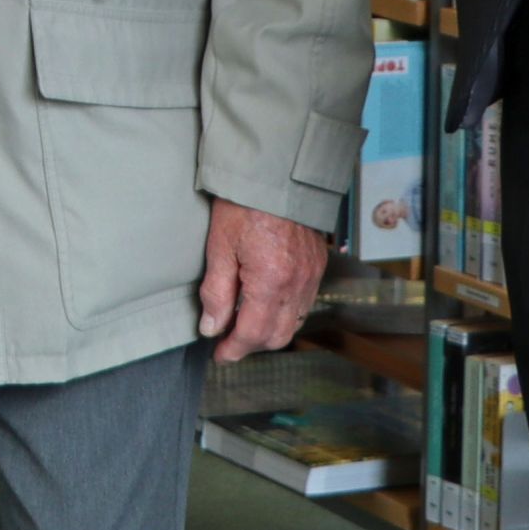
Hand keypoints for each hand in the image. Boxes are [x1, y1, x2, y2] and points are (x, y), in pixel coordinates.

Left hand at [197, 198, 329, 362]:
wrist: (276, 174)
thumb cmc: (243, 205)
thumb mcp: (219, 247)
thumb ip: (216, 293)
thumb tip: (211, 328)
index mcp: (271, 281)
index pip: (253, 333)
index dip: (234, 349)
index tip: (219, 354)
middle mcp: (298, 284)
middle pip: (278, 335)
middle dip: (252, 345)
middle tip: (227, 343)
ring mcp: (312, 275)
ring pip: (294, 322)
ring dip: (269, 332)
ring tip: (243, 326)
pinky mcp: (317, 266)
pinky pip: (304, 303)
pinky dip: (285, 313)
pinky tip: (264, 305)